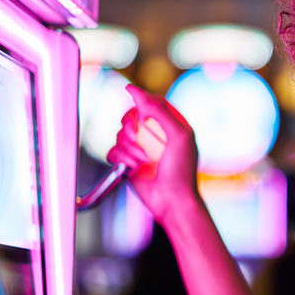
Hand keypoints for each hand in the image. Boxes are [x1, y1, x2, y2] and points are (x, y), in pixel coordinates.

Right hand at [106, 85, 200, 222]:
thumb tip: (136, 93)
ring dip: (129, 148)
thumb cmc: (181, 171)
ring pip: (120, 134)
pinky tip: (133, 167)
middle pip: (131, 116)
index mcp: (172, 126)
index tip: (129, 93)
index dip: (141, 98)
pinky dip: (121, 158)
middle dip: (129, 125)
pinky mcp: (128, 162)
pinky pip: (113, 151)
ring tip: (142, 160)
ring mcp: (141, 149)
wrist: (171, 201)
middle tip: (135, 136)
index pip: (153, 103)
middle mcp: (155, 136)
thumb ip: (159, 111)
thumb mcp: (179, 136)